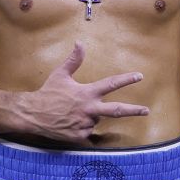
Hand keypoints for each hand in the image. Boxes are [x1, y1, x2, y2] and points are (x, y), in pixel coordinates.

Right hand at [25, 43, 148, 143]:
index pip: (111, 84)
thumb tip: (80, 43)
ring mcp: (85, 124)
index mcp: (87, 92)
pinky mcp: (79, 136)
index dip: (126, 79)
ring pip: (96, 120)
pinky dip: (82, 127)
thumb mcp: (60, 75)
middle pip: (117, 110)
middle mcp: (89, 109)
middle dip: (134, 110)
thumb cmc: (48, 93)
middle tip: (146, 110)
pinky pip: (87, 131)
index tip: (139, 76)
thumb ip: (74, 60)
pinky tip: (70, 122)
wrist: (33, 115)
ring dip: (89, 116)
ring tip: (73, 112)